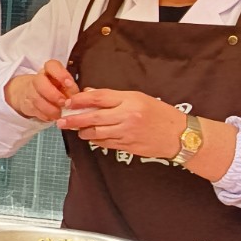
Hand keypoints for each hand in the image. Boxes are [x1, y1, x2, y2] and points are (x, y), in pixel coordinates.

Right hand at [3, 59, 77, 120]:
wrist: (31, 94)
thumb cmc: (54, 88)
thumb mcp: (63, 86)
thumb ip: (70, 89)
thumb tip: (78, 97)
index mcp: (49, 71)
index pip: (51, 65)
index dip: (60, 74)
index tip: (69, 84)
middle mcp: (39, 79)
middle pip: (40, 81)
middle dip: (53, 94)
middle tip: (63, 102)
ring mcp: (31, 92)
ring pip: (37, 98)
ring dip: (50, 108)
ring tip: (59, 114)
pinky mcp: (28, 105)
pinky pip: (35, 110)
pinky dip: (45, 115)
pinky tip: (52, 117)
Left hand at [56, 88, 187, 159]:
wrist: (180, 136)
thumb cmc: (160, 113)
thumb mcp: (140, 98)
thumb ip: (114, 97)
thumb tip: (90, 94)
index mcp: (130, 100)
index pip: (99, 98)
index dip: (80, 99)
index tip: (68, 102)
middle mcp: (127, 116)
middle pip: (93, 117)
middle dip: (74, 119)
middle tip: (61, 121)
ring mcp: (127, 133)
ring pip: (96, 133)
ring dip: (83, 132)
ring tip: (77, 130)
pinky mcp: (127, 146)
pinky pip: (105, 143)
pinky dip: (96, 140)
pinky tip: (92, 137)